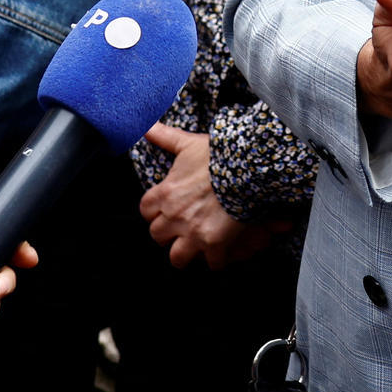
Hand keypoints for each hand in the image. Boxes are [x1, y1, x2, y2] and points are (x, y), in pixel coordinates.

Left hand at [141, 123, 277, 269]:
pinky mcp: (215, 242)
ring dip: (185, 253)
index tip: (163, 210)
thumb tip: (147, 128)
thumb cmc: (217, 154)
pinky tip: (222, 253)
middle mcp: (174, 215)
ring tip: (195, 248)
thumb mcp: (188, 144)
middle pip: (157, 236)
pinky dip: (217, 260)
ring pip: (177, 257)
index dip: (154, 212)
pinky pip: (212, 263)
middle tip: (180, 229)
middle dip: (167, 234)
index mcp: (165, 193)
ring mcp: (193, 231)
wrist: (245, 166)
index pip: (145, 211)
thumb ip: (165, 137)